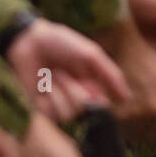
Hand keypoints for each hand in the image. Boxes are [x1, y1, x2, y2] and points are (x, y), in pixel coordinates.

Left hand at [6, 18, 132, 124]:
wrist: (28, 41)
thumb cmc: (60, 43)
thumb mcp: (91, 54)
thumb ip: (110, 74)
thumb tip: (127, 98)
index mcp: (90, 85)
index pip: (103, 106)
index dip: (100, 100)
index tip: (90, 85)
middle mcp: (76, 97)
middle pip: (88, 111)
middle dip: (78, 91)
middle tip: (64, 72)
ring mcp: (59, 104)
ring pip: (72, 115)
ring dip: (64, 92)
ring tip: (54, 76)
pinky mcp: (42, 109)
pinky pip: (54, 115)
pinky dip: (52, 98)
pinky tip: (44, 86)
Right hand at [90, 20, 155, 156]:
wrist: (120, 50)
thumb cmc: (148, 59)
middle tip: (153, 111)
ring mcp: (137, 116)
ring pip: (144, 136)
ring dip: (143, 128)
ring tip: (139, 106)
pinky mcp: (119, 119)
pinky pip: (128, 133)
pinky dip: (129, 126)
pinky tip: (127, 109)